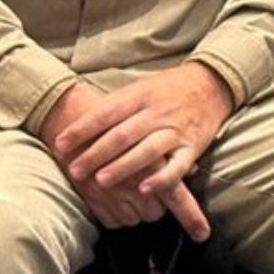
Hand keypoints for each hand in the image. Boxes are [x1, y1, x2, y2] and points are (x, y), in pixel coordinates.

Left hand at [52, 63, 234, 240]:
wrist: (213, 84)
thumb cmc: (168, 89)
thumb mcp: (140, 88)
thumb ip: (114, 106)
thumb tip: (77, 125)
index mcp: (140, 96)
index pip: (106, 113)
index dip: (81, 129)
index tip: (60, 145)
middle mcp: (157, 113)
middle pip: (123, 134)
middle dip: (96, 154)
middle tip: (74, 170)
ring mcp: (176, 130)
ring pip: (148, 150)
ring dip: (123, 167)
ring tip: (101, 181)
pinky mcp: (193, 146)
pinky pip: (178, 166)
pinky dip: (162, 178)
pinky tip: (145, 189)